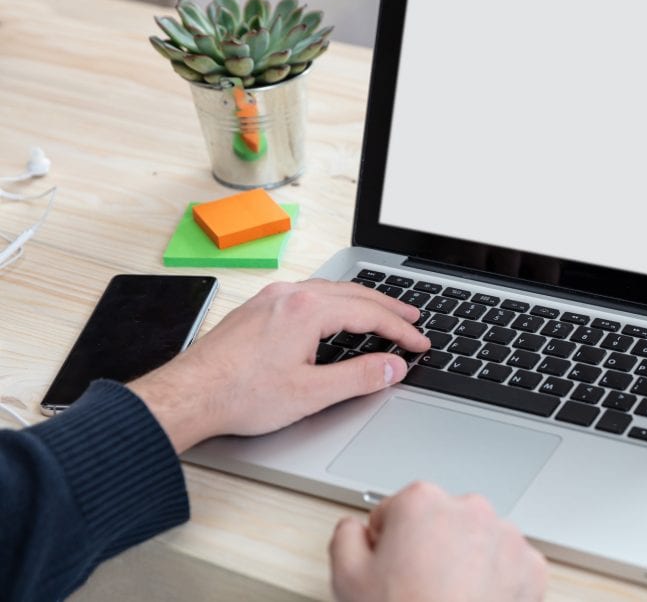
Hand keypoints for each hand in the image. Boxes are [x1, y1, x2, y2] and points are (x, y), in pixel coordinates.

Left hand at [128, 279, 429, 452]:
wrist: (188, 396)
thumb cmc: (239, 395)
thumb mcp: (311, 393)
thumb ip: (359, 378)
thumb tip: (392, 366)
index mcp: (307, 310)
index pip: (370, 314)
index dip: (401, 330)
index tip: (420, 343)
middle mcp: (290, 295)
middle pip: (353, 293)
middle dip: (388, 307)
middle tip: (413, 319)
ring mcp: (271, 298)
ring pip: (330, 290)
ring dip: (361, 301)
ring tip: (382, 313)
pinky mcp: (258, 308)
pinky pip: (309, 294)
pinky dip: (335, 302)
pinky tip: (336, 314)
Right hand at [330, 482, 546, 601]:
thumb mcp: (347, 577)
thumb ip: (346, 536)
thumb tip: (354, 529)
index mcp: (422, 502)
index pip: (395, 510)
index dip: (387, 543)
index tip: (391, 566)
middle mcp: (469, 510)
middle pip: (440, 521)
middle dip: (430, 547)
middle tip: (419, 587)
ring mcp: (505, 537)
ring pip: (477, 541)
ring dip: (465, 561)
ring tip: (449, 599)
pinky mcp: (531, 567)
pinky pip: (508, 565)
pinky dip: (496, 581)